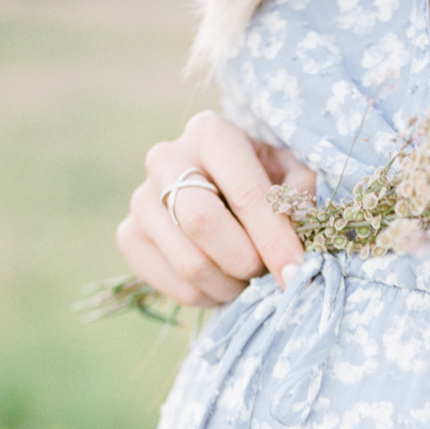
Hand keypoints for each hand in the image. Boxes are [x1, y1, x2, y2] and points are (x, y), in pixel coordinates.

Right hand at [117, 112, 314, 306]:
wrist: (222, 191)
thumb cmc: (267, 180)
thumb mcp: (293, 175)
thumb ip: (300, 196)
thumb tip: (295, 228)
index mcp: (211, 133)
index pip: (244, 192)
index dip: (274, 239)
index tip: (295, 273)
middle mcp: (166, 158)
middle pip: (202, 223)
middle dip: (246, 260)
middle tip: (268, 271)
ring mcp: (140, 198)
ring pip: (189, 262)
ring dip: (231, 284)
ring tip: (249, 277)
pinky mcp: (129, 236)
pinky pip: (173, 285)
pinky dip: (208, 296)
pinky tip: (223, 282)